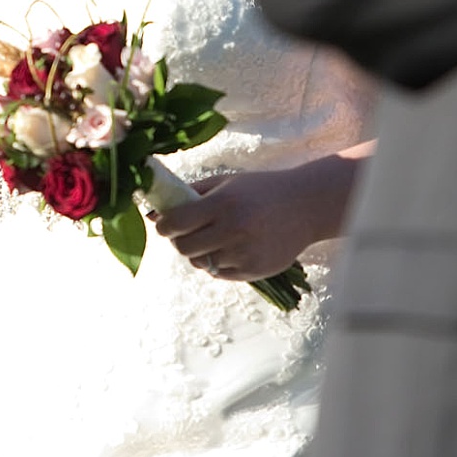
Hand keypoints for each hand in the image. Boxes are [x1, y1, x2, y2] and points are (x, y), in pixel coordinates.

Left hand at [149, 169, 324, 281]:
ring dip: (198, 253)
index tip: (163, 224)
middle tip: (185, 232)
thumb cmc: (258, 190)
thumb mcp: (224, 182)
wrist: (303, 207)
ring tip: (211, 238)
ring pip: (201, 263)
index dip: (163, 226)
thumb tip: (152, 212)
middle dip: (179, 240)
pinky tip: (227, 248)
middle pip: (185, 247)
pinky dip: (216, 264)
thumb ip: (190, 194)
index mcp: (222, 204)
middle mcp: (232, 231)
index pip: (176, 223)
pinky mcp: (255, 272)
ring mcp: (245, 254)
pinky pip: (220, 274)